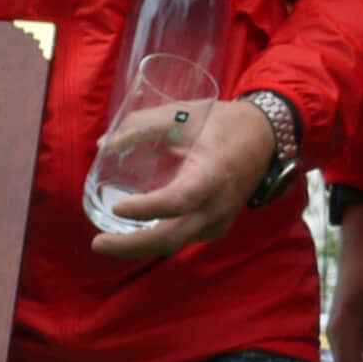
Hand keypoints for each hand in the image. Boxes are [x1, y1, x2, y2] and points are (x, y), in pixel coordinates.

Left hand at [89, 95, 276, 261]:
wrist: (264, 138)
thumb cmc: (221, 123)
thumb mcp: (183, 115)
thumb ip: (142, 125)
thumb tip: (102, 144)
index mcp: (213, 174)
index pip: (179, 200)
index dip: (147, 207)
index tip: (117, 206)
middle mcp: (218, 205)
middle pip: (172, 237)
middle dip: (132, 246)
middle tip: (98, 243)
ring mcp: (219, 221)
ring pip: (175, 243)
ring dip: (140, 246)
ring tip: (106, 241)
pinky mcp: (216, 227)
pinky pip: (182, 238)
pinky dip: (155, 240)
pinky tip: (131, 233)